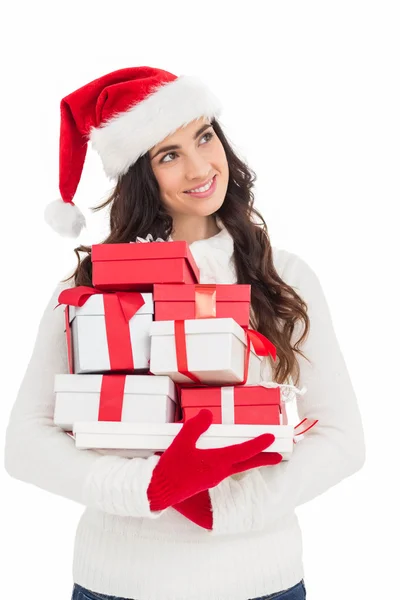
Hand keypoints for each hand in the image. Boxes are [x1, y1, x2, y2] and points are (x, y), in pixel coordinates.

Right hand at [147, 409, 281, 510]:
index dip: (258, 444)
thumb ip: (196, 426)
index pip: (243, 451)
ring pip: (237, 466)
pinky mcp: (206, 480)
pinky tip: (230, 458)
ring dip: (250, 460)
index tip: (271, 438)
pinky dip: (235, 462)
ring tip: (258, 455)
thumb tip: (208, 414)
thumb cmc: (171, 468)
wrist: (160, 491)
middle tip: (278, 456)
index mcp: (217, 462)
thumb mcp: (182, 442)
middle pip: (246, 463)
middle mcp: (219, 471)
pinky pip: (226, 469)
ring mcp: (213, 477)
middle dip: (263, 459)